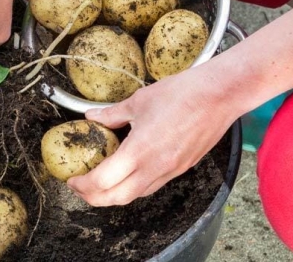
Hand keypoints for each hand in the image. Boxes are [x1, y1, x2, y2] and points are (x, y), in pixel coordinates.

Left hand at [67, 72, 235, 205]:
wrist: (220, 95)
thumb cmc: (181, 94)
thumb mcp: (138, 101)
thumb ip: (111, 114)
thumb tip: (91, 117)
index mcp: (139, 151)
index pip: (102, 182)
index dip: (82, 185)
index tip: (72, 179)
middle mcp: (155, 168)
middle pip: (116, 198)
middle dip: (93, 197)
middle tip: (79, 187)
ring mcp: (170, 171)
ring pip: (136, 196)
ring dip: (113, 195)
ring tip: (98, 184)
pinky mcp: (182, 168)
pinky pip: (152, 186)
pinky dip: (133, 187)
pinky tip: (126, 175)